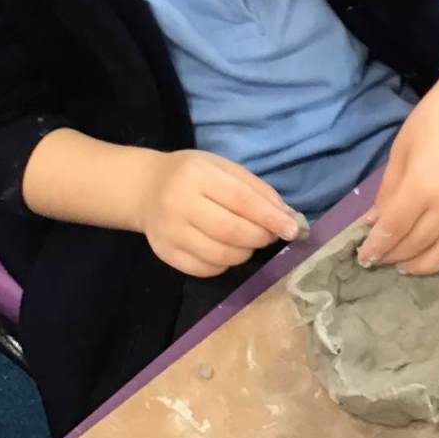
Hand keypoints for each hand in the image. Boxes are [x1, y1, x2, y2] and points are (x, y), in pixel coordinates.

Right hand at [136, 150, 301, 276]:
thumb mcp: (223, 168)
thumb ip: (256, 190)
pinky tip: (226, 250)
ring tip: (248, 242)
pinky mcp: (165, 254)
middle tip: (270, 235)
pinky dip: (225, 264)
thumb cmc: (192, 175)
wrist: (145, 188)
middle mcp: (180, 204)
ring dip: (245, 253)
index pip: (242, 201)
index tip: (293, 230)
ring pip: (220, 255)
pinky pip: (205, 270)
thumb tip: (287, 218)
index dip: (270, 218)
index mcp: (198, 175)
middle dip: (260, 237)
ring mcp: (170, 232)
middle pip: (232, 231)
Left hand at [356, 75, 438, 275]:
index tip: (364, 256)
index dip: (376, 246)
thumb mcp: (401, 149)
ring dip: (425, 265)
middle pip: (417, 242)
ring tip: (407, 266)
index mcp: (421, 185)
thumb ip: (388, 189)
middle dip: (394, 255)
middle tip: (381, 259)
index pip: (393, 228)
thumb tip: (374, 222)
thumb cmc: (434, 119)